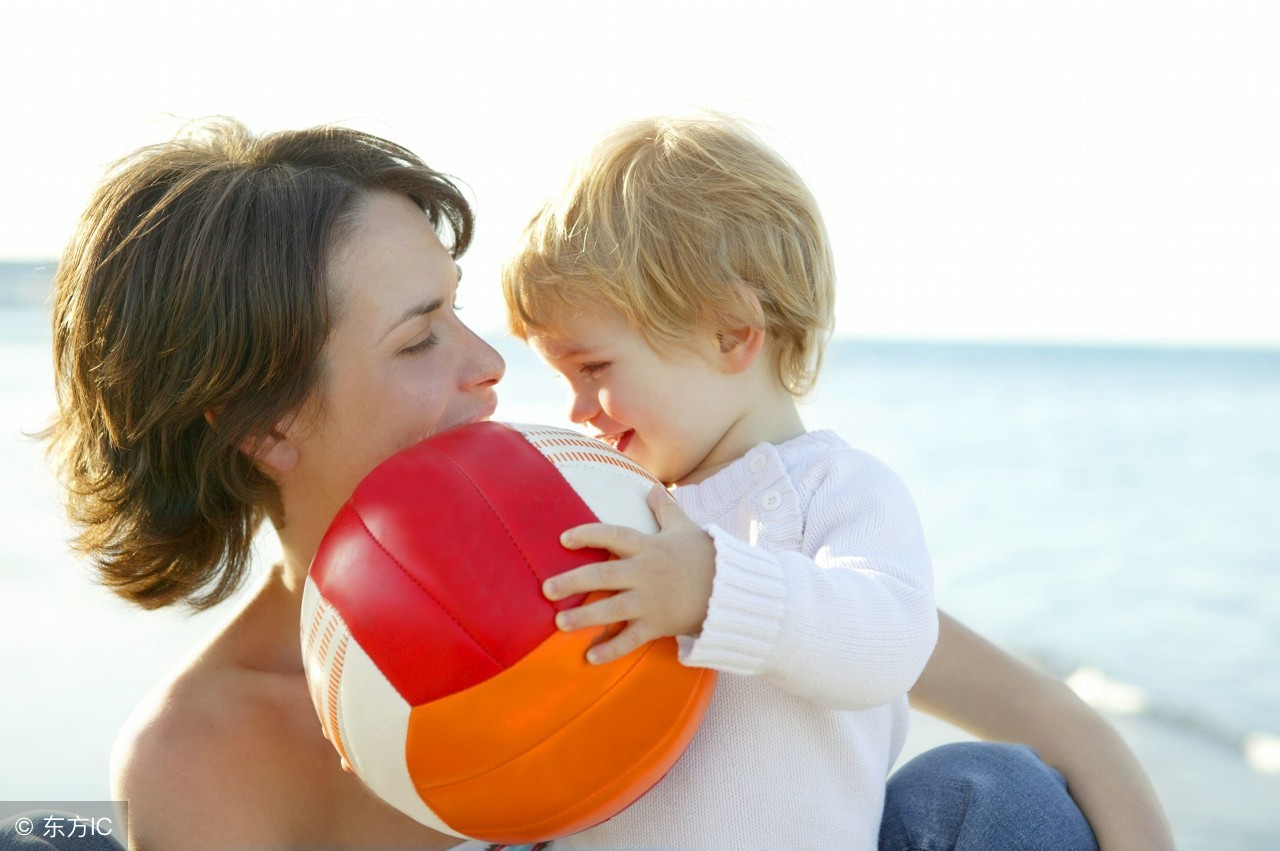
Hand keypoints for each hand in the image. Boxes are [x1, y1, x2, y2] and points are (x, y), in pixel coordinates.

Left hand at [543, 485, 715, 664]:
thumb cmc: (704, 557)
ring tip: (559, 623)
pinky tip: (589, 657)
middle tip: (547, 588)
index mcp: (648, 547)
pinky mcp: (657, 625)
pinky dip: (610, 649)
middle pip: (603, 575)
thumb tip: (652, 488)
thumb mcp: (685, 528)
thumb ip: (665, 509)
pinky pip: (630, 640)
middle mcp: (645, 574)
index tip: (564, 539)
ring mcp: (651, 602)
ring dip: (584, 618)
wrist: (732, 590)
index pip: (613, 535)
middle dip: (573, 581)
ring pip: (612, 610)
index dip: (588, 535)